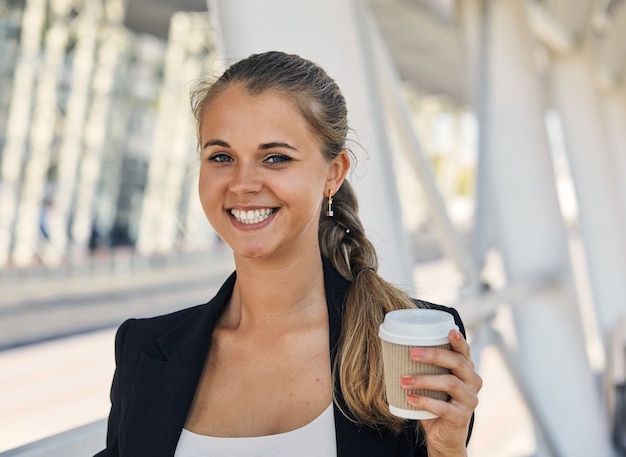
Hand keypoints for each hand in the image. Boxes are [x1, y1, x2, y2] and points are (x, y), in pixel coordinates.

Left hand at [399, 329, 481, 456]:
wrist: (443, 436)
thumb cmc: (436, 402)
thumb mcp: (433, 382)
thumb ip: (425, 367)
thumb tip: (394, 347)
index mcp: (466, 370)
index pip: (465, 351)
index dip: (459, 341)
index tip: (449, 330)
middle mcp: (472, 382)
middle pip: (457, 363)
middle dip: (434, 355)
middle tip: (412, 353)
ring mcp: (469, 400)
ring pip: (450, 383)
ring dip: (424, 380)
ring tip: (404, 380)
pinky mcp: (461, 417)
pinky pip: (443, 407)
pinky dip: (425, 401)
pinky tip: (410, 399)